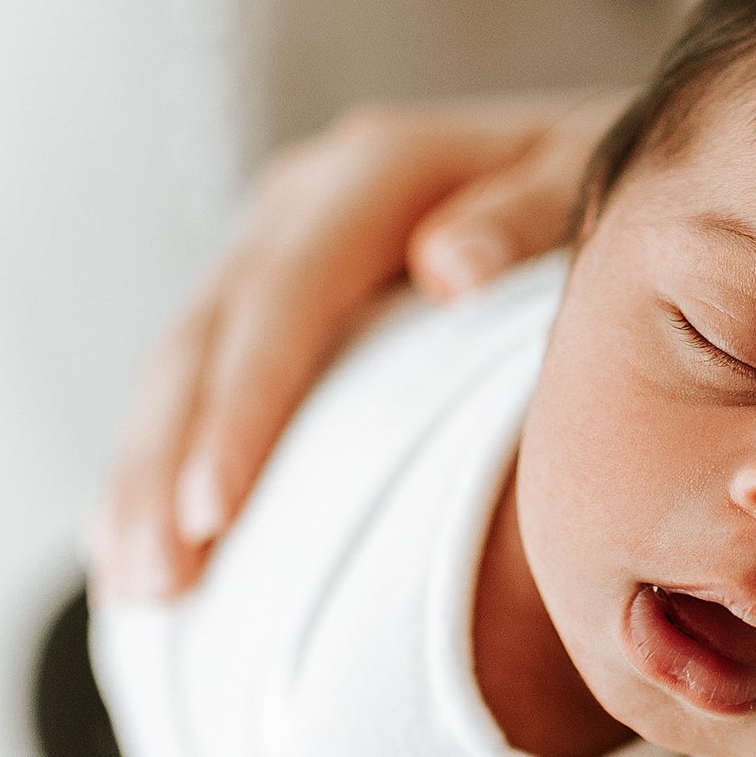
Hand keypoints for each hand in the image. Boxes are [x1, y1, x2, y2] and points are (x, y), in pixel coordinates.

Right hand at [91, 94, 621, 598]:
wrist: (618, 177)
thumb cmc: (618, 200)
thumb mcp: (592, 182)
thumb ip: (529, 213)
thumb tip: (446, 265)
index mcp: (381, 169)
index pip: (291, 290)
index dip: (246, 401)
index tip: (217, 509)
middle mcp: (308, 198)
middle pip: (213, 332)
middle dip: (171, 459)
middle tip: (155, 579)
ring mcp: (276, 247)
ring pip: (183, 363)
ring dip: (147, 476)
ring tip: (138, 587)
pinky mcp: (269, 303)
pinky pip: (194, 385)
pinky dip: (164, 465)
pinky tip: (137, 550)